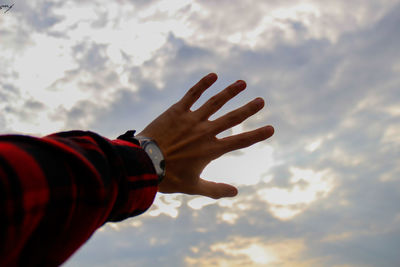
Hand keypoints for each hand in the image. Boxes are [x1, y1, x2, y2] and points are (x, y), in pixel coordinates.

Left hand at [138, 73, 273, 198]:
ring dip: (230, 92)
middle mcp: (205, 131)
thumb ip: (216, 189)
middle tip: (261, 100)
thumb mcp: (194, 187)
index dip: (257, 135)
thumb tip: (236, 192)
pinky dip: (203, 84)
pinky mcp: (177, 111)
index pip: (240, 141)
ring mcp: (192, 119)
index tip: (271, 128)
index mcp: (211, 149)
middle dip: (248, 109)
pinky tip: (213, 75)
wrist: (144, 163)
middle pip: (232, 118)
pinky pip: (192, 94)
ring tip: (242, 83)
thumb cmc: (168, 177)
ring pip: (215, 102)